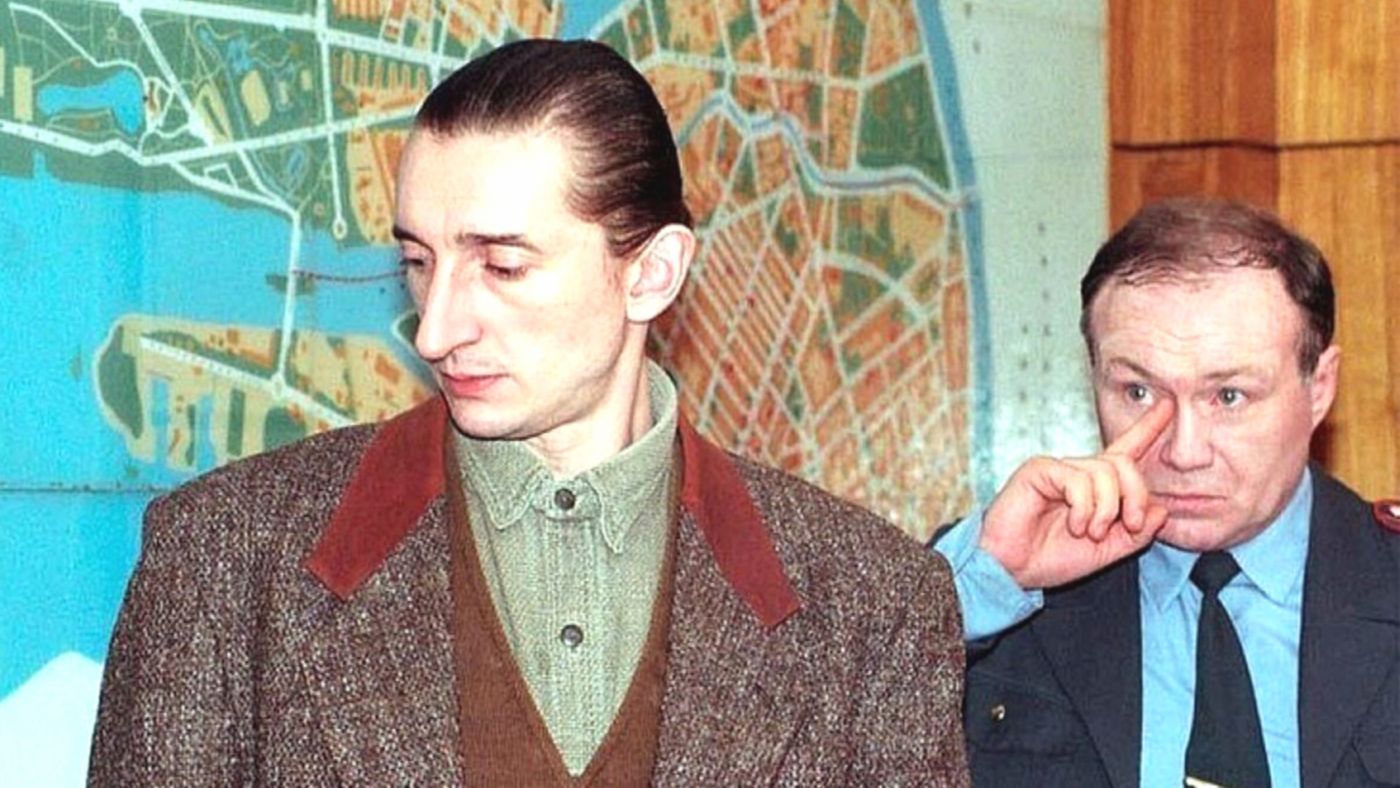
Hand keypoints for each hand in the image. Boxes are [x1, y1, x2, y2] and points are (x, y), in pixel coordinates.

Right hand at [979, 398, 1173, 588]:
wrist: (1011, 570)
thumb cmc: (1050, 558)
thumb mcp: (1106, 551)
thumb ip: (1137, 533)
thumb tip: (1161, 509)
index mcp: (1095, 489)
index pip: (1126, 451)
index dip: (1148, 428)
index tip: (1168, 406)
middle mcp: (1078, 473)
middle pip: (1124, 463)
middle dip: (1136, 496)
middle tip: (1132, 525)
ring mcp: (1059, 469)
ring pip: (1105, 473)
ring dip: (1107, 509)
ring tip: (1089, 532)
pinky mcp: (1040, 470)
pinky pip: (1079, 480)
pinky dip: (1084, 508)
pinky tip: (1073, 526)